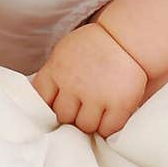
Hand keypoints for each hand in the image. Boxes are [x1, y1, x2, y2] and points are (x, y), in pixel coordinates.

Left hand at [31, 21, 147, 138]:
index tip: (58, 107)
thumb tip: (44, 103)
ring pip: (85, 126)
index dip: (48, 107)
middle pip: (63, 117)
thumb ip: (54, 75)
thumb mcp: (65, 53)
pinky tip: (109, 117)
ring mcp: (96, 95)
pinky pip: (107, 129)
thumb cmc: (94, 46)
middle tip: (81, 109)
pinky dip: (108, 128)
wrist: (127, 36)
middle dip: (71, 116)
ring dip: (90, 123)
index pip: (40, 100)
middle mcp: (73, 84)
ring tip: (97, 112)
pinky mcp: (119, 103)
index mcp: (56, 70)